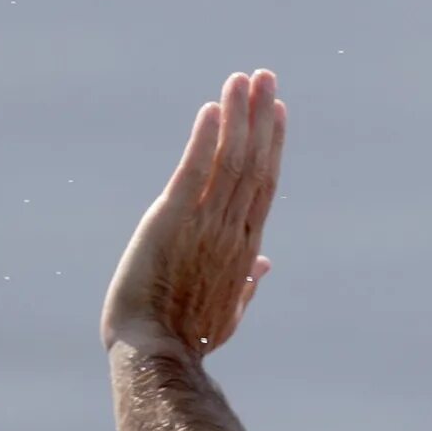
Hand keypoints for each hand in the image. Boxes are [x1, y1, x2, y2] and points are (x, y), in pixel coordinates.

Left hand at [102, 69, 283, 358]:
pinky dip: (204, 140)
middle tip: (266, 77)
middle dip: (260, 117)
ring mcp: (204, 224)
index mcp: (245, 249)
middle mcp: (231, 230)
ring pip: (230, 161)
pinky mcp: (171, 221)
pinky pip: (193, 172)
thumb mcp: (227, 315)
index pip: (263, 185)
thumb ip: (248, 285)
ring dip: (237, 117)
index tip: (275, 112)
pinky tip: (212, 109)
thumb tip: (265, 264)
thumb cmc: (187, 340)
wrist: (156, 354)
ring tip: (243, 79)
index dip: (271, 144)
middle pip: (252, 163)